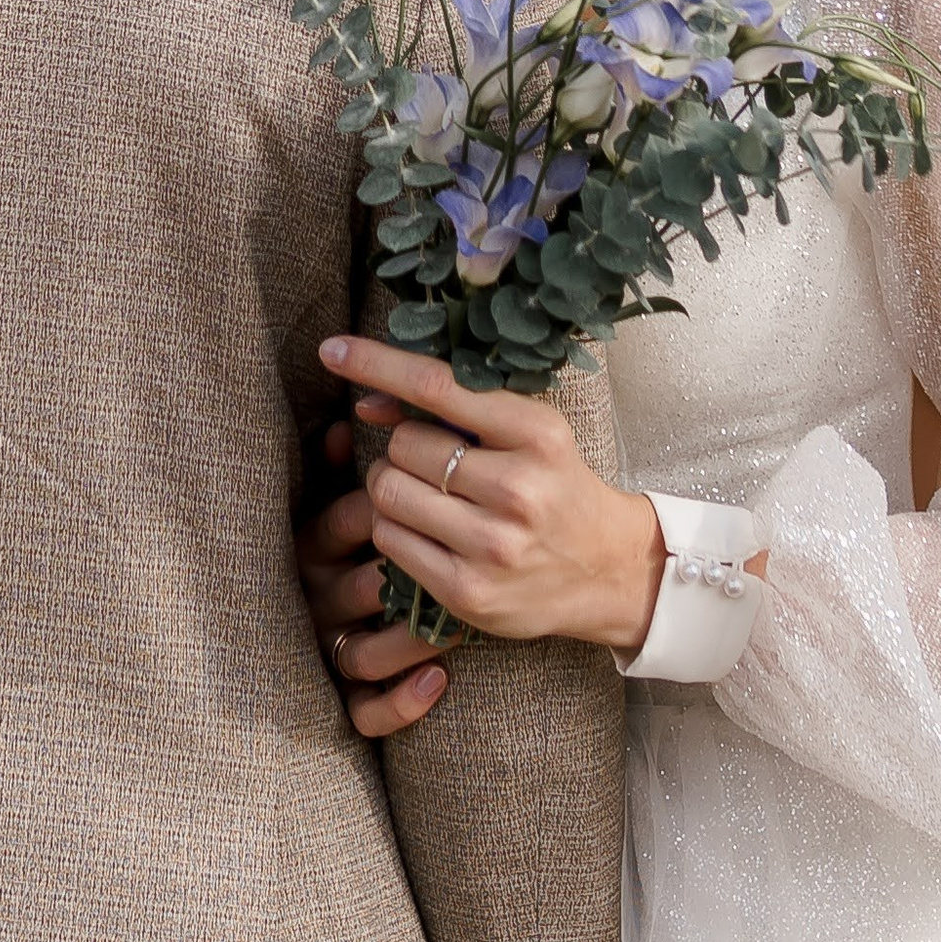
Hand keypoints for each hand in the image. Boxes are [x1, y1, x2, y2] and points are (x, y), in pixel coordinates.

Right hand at [294, 417, 453, 734]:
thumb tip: (341, 429)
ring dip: (410, 639)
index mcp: (314, 543)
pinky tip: (438, 680)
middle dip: (407, 578)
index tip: (446, 499)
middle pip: (359, 589)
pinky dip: (401, 702)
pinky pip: (367, 712)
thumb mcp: (351, 498)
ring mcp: (337, 647)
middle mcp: (319, 597)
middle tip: (467, 562)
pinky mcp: (355, 699)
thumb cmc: (385, 533)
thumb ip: (351, 465)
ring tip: (457, 625)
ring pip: (363, 654)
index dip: (390, 513)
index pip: (346, 525)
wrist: (456, 595)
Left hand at [320, 333, 668, 653]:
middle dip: (403, 448)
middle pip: (403, 445)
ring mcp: (492, 545)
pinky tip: (430, 533)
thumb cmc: (557, 486)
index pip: (439, 387)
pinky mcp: (468, 592)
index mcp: (537, 433)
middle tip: (436, 464)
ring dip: (392, 488)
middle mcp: (517, 489)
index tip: (332, 349)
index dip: (377, 363)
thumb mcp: (526, 433)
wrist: (608, 569)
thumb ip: (454, 410)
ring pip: (388, 492)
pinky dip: (394, 530)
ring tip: (430, 498)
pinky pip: (389, 541)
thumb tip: (366, 403)